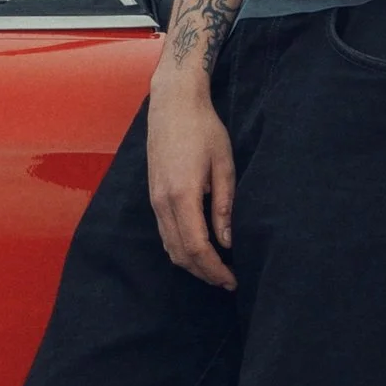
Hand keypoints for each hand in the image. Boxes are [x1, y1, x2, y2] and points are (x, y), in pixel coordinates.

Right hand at [146, 64, 237, 287]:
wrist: (173, 104)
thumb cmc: (203, 129)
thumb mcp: (224, 165)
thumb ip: (225, 206)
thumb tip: (227, 242)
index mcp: (182, 195)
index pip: (197, 248)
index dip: (215, 269)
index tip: (233, 279)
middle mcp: (162, 203)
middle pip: (180, 254)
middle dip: (204, 273)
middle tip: (228, 281)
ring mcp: (154, 200)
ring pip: (169, 247)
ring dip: (191, 264)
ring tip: (217, 270)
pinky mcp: (153, 196)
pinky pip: (164, 233)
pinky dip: (180, 249)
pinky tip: (199, 250)